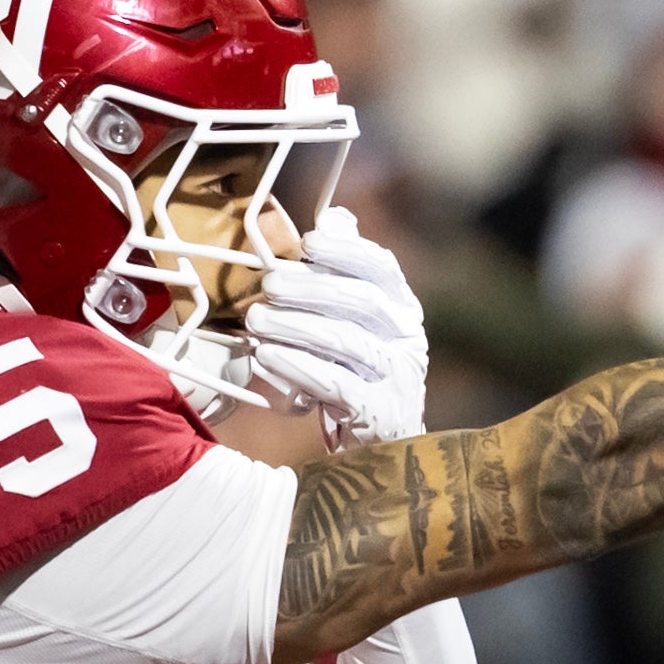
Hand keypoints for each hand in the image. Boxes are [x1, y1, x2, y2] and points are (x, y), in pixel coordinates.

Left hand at [245, 209, 428, 449]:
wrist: (377, 447)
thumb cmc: (354, 372)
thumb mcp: (353, 320)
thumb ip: (344, 271)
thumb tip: (335, 216)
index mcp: (402, 307)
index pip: (381, 268)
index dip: (347, 251)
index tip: (308, 241)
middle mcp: (408, 337)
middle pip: (362, 301)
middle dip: (311, 289)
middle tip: (267, 285)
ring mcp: (399, 376)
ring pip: (348, 341)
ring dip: (296, 326)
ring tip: (256, 320)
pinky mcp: (379, 411)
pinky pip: (337, 383)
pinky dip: (298, 367)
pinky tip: (265, 356)